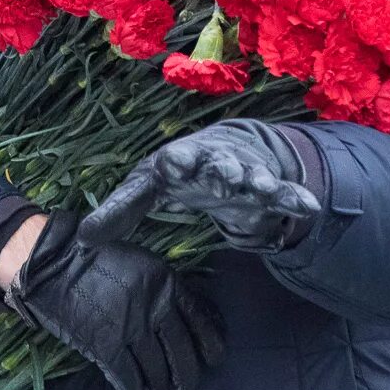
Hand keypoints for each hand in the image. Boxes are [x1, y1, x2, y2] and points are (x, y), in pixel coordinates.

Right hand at [6, 209, 224, 389]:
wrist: (55, 264)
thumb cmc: (97, 259)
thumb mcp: (143, 264)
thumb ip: (164, 289)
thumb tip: (185, 317)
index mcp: (168, 283)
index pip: (201, 319)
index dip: (211, 344)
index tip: (214, 358)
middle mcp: (155, 307)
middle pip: (182, 351)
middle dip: (187, 374)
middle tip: (186, 386)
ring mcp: (131, 329)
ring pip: (157, 368)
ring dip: (160, 384)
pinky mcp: (106, 347)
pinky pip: (128, 377)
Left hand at [80, 119, 319, 250]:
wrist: (226, 148)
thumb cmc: (180, 171)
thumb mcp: (149, 188)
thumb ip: (120, 211)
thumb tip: (82, 241)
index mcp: (181, 159)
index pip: (175, 160)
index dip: (175, 162)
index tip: (174, 163)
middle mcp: (214, 161)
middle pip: (219, 164)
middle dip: (223, 169)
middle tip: (226, 175)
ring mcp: (244, 173)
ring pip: (253, 175)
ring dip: (259, 180)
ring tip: (268, 189)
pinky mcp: (267, 188)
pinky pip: (283, 194)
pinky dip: (295, 198)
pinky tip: (307, 206)